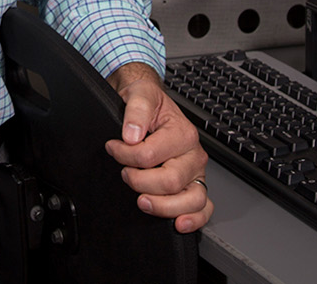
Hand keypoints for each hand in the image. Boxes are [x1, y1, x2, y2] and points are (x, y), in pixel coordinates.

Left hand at [106, 62, 212, 232]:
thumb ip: (137, 110)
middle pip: (170, 181)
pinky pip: (203, 208)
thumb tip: (132, 135)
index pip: (150, 155)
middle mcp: (193, 154)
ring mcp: (195, 172)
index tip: (113, 148)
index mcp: (182, 133)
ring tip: (143, 201)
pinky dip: (194, 219)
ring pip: (191, 200)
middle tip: (125, 173)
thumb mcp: (140, 94)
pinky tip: (178, 223)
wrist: (151, 103)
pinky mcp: (195, 185)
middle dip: (139, 181)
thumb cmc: (148, 101)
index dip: (124, 155)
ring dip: (164, 206)